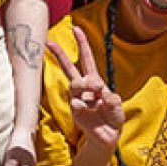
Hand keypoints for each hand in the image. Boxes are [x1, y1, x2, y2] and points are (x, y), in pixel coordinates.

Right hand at [48, 27, 123, 149]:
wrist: (108, 137)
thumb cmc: (112, 117)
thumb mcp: (116, 105)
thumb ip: (111, 98)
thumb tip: (100, 94)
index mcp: (95, 81)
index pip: (86, 60)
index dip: (82, 44)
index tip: (76, 28)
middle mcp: (84, 89)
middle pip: (69, 68)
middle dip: (59, 54)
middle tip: (50, 42)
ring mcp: (78, 100)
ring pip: (75, 84)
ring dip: (86, 84)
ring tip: (97, 88)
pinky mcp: (75, 112)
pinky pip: (77, 104)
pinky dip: (86, 106)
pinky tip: (90, 109)